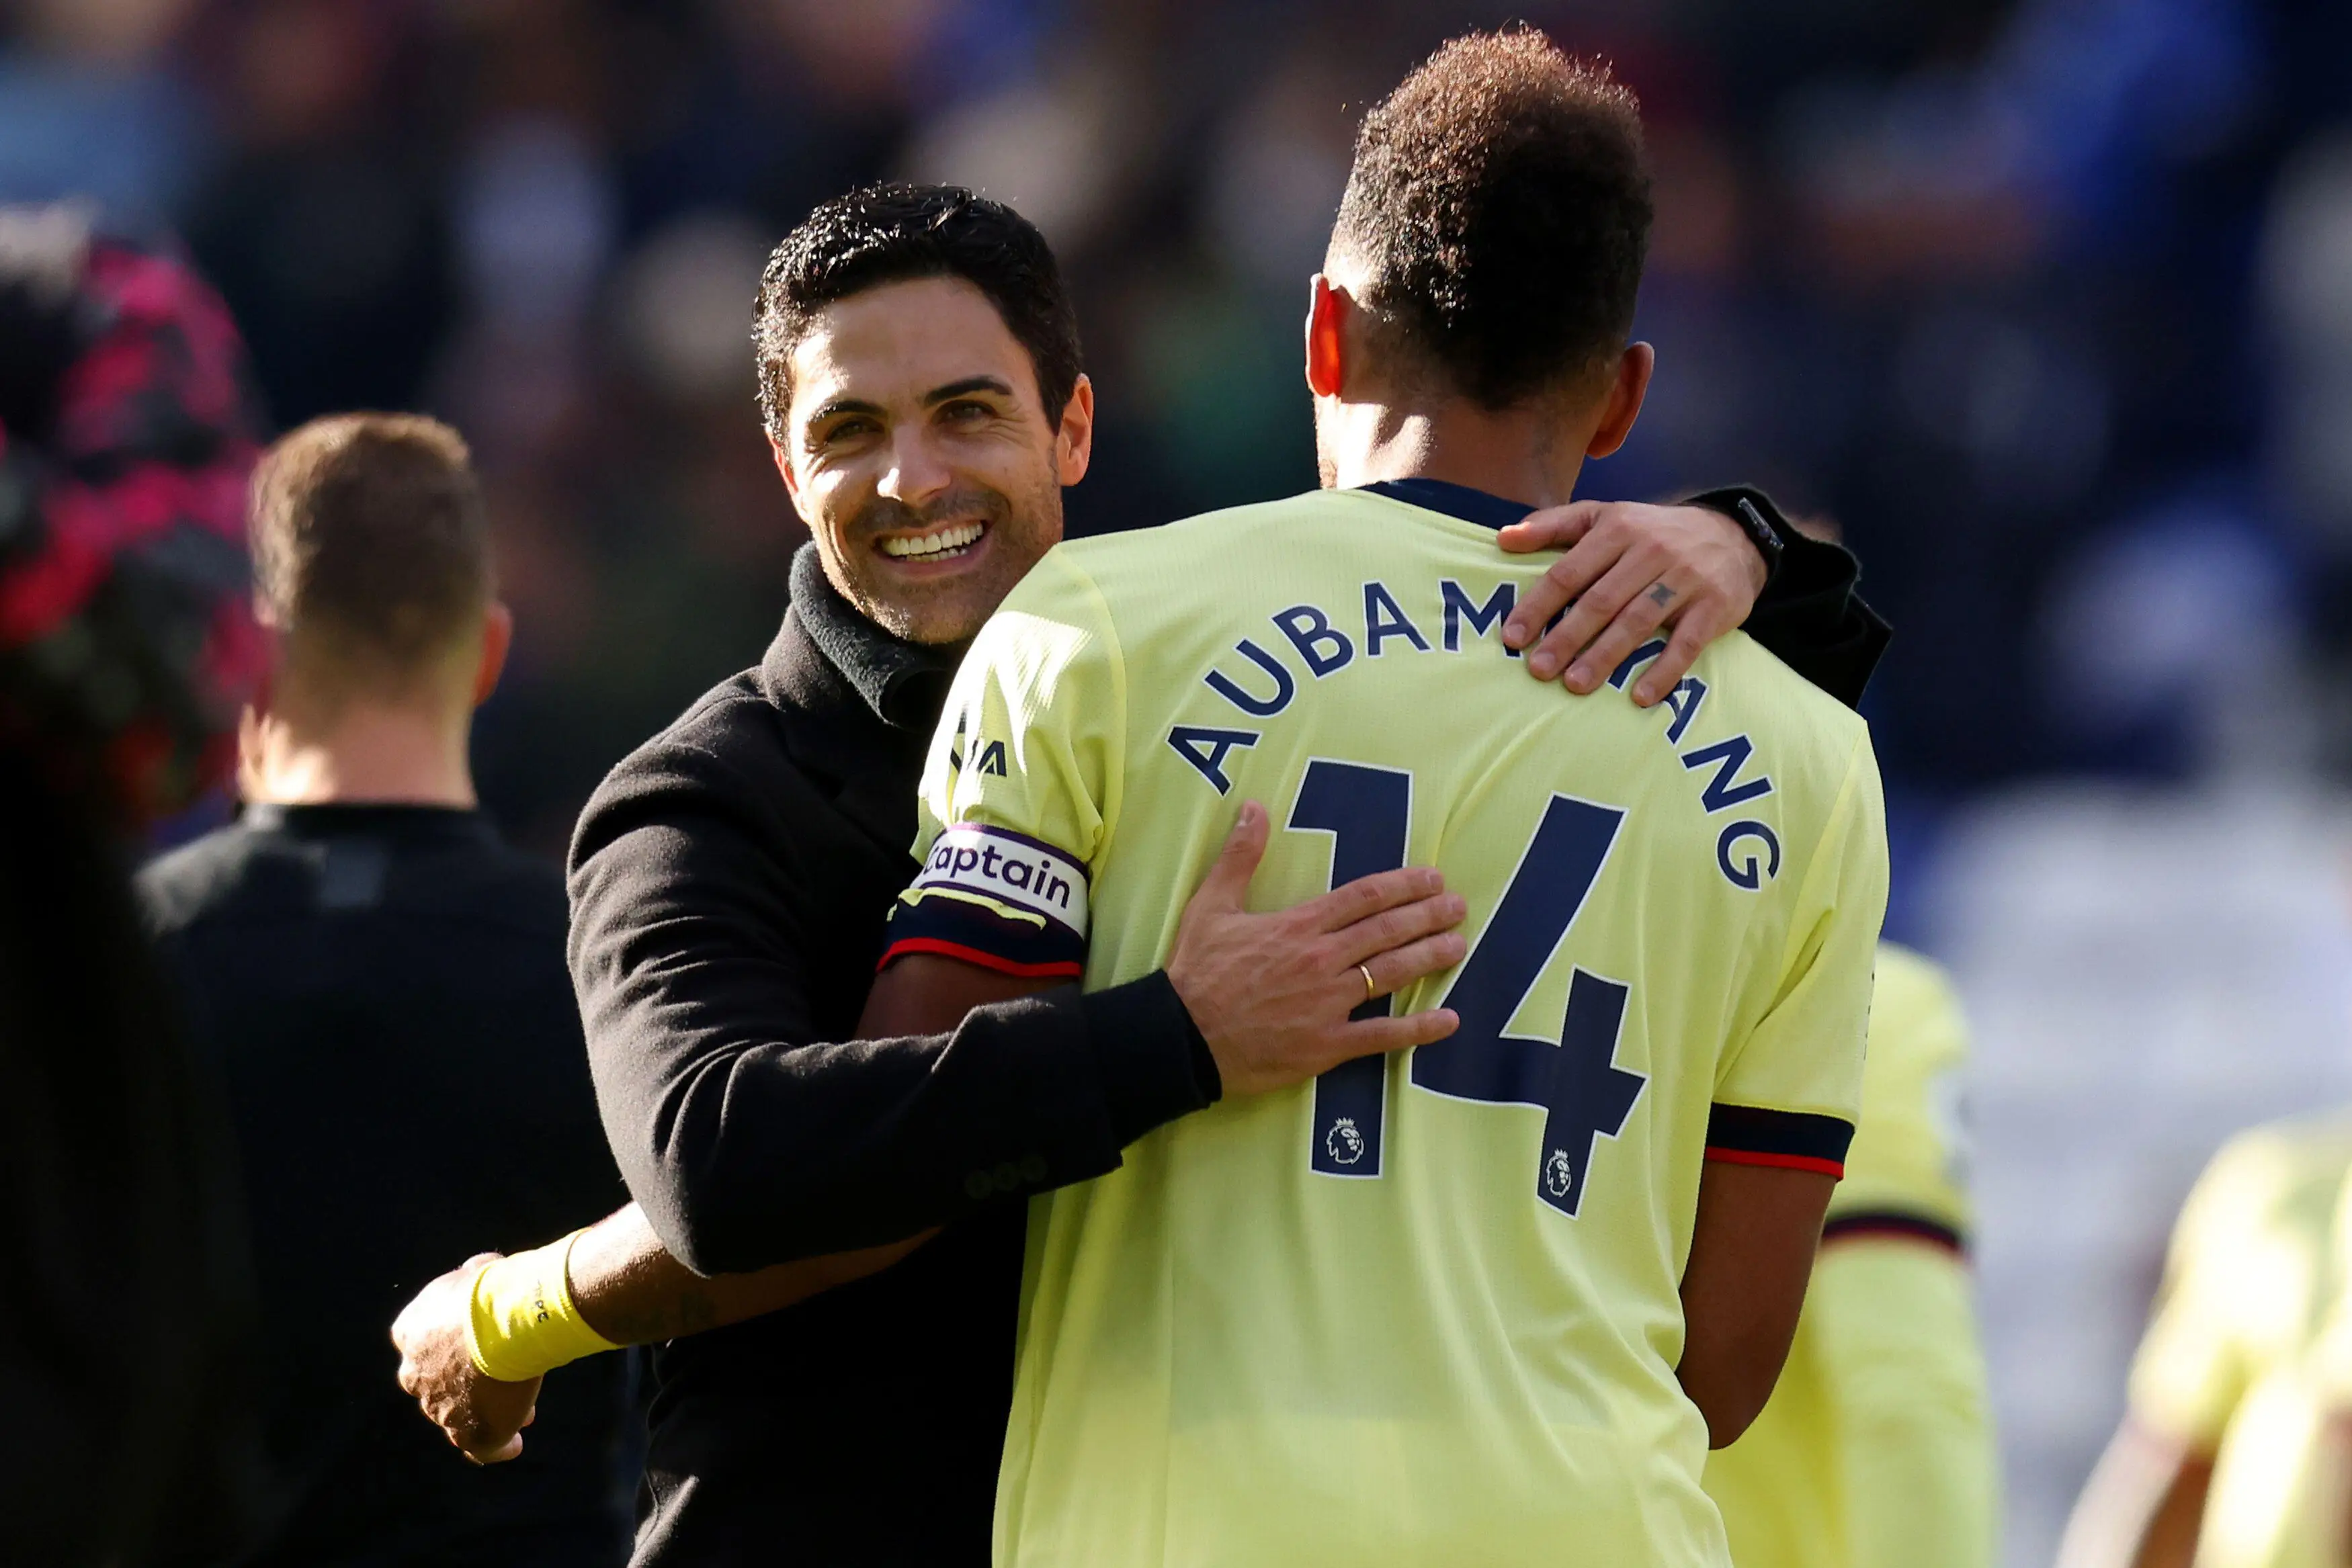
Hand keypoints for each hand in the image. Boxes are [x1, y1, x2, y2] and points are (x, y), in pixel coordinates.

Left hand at [392, 1254, 541, 1464]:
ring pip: (461, 1416)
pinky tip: (513, 1444)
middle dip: (470, 1385)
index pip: (427, 1345)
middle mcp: (414, 1373)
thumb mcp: (477, 1272)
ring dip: (488, 1412)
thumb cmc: (496, 1289)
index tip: (482, 1347)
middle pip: (441, 1384)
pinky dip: (498, 1447)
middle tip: (501, 1383)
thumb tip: (481, 1271)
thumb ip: (474, 1278)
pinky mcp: (468, 1430)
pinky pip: (481, 1448)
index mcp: (409, 1332)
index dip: (456, 1347)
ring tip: (523, 1409)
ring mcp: (439, 1406)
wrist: (506, 1318)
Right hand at [1165, 801, 1464, 1097]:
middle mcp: (1321, 960)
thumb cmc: (1197, 971)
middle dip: (1427, 916)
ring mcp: (1328, 1004)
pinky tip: (1449, 1021)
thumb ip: (1240, 857)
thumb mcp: (1212, 905)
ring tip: (1459, 946)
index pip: (1364, 897)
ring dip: (1430, 958)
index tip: (1432, 878)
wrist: (1182, 1037)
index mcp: (1298, 925)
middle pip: (1387, 931)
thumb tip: (1255, 808)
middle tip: (1459, 906)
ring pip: (1391, 974)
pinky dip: (1418, 1029)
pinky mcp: (1327, 1044)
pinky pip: (1382, 1036)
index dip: (1403, 885)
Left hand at [1495, 500, 1767, 706]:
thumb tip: (1503, 537)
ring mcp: (1685, 578)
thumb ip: (1554, 525)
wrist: (1732, 535)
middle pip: (1601, 600)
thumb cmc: (1652, 533)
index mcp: (1618, 528)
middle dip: (1566, 637)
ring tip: (1576, 685)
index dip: (1539, 606)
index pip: (1569, 572)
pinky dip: (1664, 671)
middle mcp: (1651, 550)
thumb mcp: (1605, 516)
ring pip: (1638, 621)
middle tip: (1539, 670)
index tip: (1513, 638)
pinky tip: (1640, 697)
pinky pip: (1686, 642)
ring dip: (1606, 656)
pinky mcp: (1715, 605)